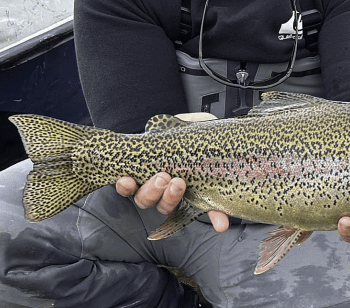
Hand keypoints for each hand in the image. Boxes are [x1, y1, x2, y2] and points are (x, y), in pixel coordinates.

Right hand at [115, 111, 227, 231]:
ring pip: (166, 207)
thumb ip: (169, 126)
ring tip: (179, 184)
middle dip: (150, 190)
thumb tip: (155, 127)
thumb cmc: (194, 132)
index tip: (127, 180)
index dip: (125, 186)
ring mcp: (182, 196)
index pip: (130, 185)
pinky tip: (221, 223)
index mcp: (151, 170)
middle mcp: (162, 188)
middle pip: (145, 200)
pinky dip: (217, 218)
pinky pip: (210, 212)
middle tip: (162, 177)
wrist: (223, 134)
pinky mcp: (207, 199)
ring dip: (170, 199)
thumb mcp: (180, 126)